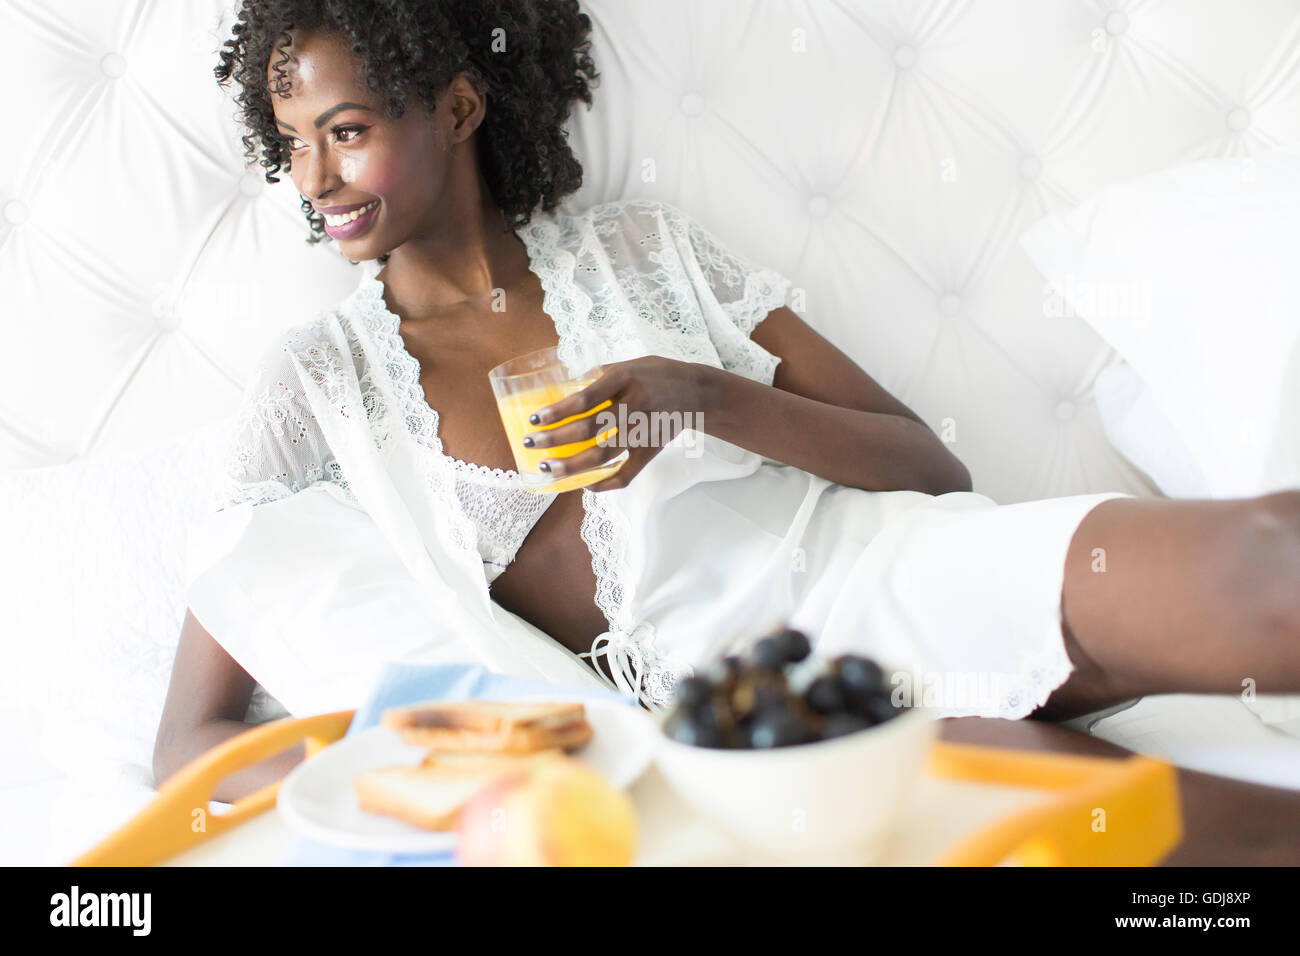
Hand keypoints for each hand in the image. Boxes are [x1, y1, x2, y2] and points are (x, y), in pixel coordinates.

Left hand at [522, 356, 711, 490]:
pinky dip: (606, 484)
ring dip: (573, 465)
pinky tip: (585, 487)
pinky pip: (628, 474)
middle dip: (556, 439)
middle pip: (589, 428)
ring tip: (548, 469)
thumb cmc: (655, 373)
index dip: (557, 411)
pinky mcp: (652, 450)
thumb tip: (562, 389)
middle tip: (531, 444)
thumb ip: (598, 376)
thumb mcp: (628, 364)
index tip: (534, 419)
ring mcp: (644, 430)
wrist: (697, 390)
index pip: (585, 398)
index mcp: (625, 378)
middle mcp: (634, 404)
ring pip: (604, 454)